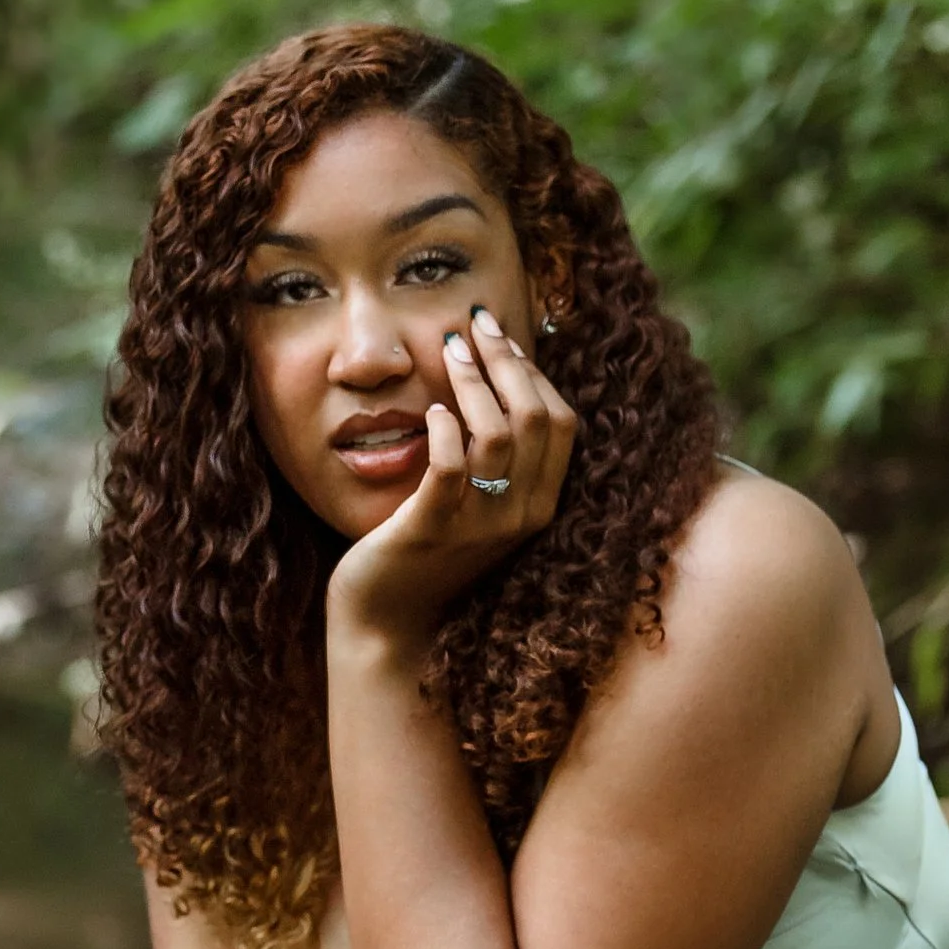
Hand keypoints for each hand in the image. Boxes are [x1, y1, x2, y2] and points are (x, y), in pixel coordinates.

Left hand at [325, 303, 576, 653]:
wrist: (387, 623)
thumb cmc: (426, 554)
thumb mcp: (476, 504)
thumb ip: (495, 458)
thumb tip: (498, 381)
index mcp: (539, 506)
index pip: (562, 422)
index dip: (535, 371)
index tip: (503, 336)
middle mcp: (520, 516)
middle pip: (536, 417)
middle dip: (506, 360)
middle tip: (474, 324)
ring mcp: (479, 526)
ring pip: (496, 434)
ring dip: (472, 381)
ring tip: (448, 350)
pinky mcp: (431, 530)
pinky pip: (450, 468)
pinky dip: (443, 430)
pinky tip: (430, 411)